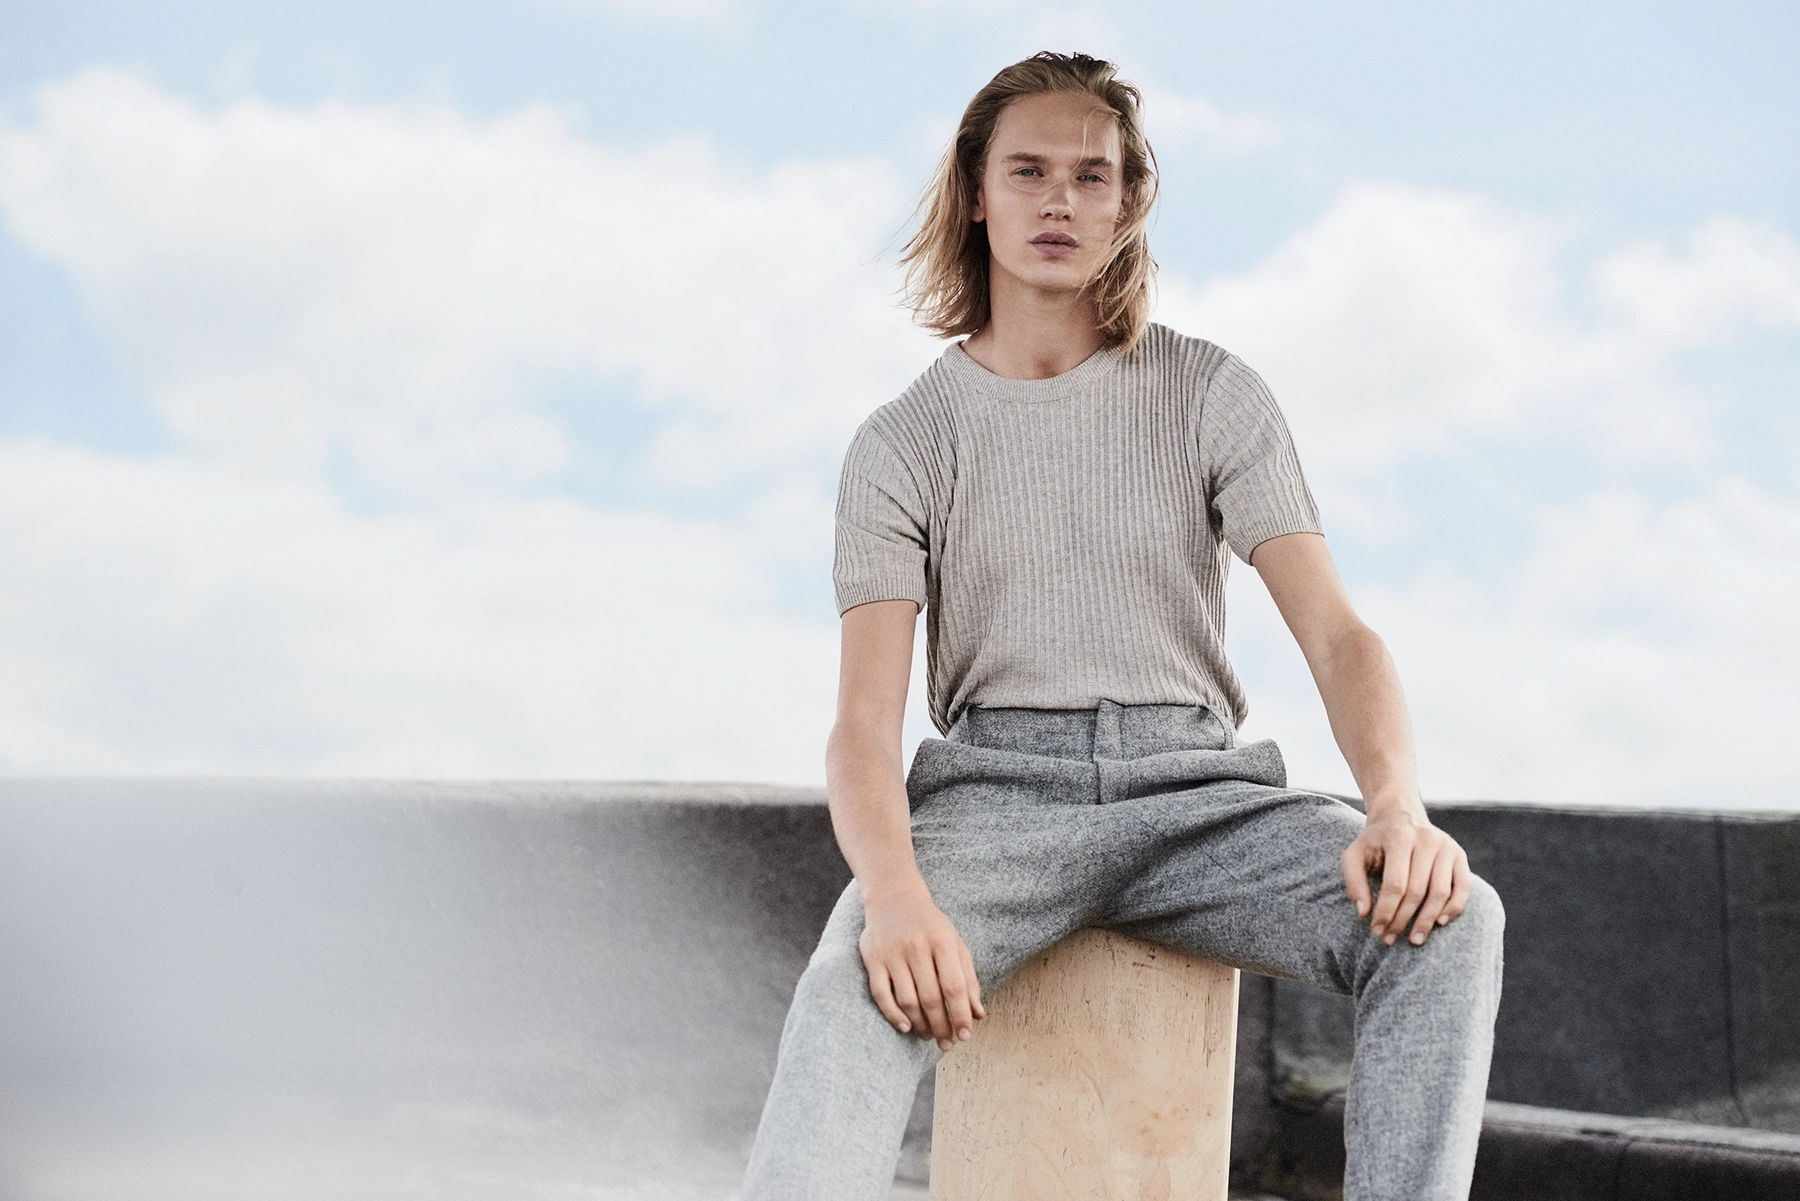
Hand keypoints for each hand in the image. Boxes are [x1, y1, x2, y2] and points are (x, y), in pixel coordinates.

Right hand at [859, 884, 986, 1049]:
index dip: (960, 1015)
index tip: (965, 1036)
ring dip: (920, 1024)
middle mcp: (917, 946)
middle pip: (931, 998)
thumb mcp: (955, 945)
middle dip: (941, 1026)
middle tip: (946, 1043)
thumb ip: (968, 978)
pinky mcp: (872, 958)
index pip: (954, 987)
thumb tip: (978, 1015)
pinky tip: (906, 1026)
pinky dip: (893, 1015)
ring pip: (907, 1000)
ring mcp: (892, 952)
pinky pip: (881, 994)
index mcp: (943, 941)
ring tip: (928, 1035)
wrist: (894, 898)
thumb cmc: (930, 926)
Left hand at [1341, 808, 1471, 945]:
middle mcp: (1427, 840)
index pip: (1395, 884)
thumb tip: (1364, 913)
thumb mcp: (1354, 854)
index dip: (1386, 912)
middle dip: (1402, 920)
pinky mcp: (1460, 855)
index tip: (1376, 930)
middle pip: (1417, 891)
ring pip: (1440, 892)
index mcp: (1399, 837)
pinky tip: (1439, 923)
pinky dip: (1453, 907)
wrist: (1400, 815)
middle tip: (1390, 939)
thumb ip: (1354, 882)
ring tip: (1414, 939)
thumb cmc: (1374, 842)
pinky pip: (1462, 887)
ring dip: (1427, 920)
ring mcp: (1446, 847)